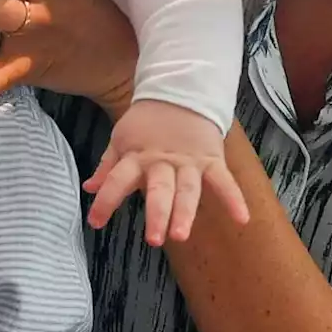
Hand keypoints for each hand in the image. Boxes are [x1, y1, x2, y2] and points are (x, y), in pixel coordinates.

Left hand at [84, 100, 248, 243]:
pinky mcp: (211, 159)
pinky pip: (224, 180)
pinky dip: (234, 198)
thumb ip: (108, 167)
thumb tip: (89, 188)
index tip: (95, 223)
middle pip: (159, 190)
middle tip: (153, 239)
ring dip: (185, 212)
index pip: (117, 180)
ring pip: (188, 190)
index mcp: (136, 156)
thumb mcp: (121, 139)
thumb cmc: (147, 122)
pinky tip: (242, 219)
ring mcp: (189, 162)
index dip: (105, 201)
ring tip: (181, 236)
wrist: (179, 92)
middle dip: (157, 214)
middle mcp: (161, 162)